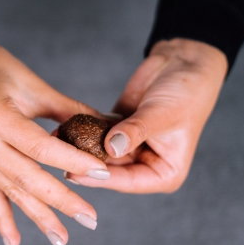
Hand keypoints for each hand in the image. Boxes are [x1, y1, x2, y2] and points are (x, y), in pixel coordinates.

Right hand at [0, 8, 109, 244]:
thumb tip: (108, 130)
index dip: (73, 162)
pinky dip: (3, 221)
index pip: (40, 147)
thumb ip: (69, 109)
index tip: (103, 173)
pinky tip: (15, 244)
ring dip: (38, 217)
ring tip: (62, 240)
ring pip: (12, 192)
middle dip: (61, 201)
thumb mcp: (33, 83)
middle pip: (27, 177)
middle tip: (90, 219)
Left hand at [65, 38, 227, 192]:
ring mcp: (131, 147)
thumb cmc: (187, 92)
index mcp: (165, 173)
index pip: (129, 182)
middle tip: (57, 158)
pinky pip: (98, 132)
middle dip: (86, 162)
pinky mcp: (119, 128)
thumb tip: (110, 147)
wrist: (184, 62)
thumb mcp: (162, 114)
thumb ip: (135, 132)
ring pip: (101, 151)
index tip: (75, 173)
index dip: (102, 178)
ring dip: (81, 146)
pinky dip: (84, 129)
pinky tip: (64, 127)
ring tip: (56, 142)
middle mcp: (147, 164)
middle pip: (111, 169)